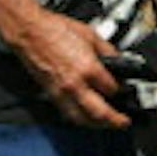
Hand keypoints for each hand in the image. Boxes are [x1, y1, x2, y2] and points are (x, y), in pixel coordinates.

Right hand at [12, 12, 128, 128]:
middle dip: (115, 121)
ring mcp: (61, 92)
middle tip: (124, 122)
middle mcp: (75, 84)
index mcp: (88, 68)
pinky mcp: (50, 94)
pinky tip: (84, 117)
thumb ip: (108, 51)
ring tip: (106, 124)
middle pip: (100, 113)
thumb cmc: (55, 30)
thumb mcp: (90, 35)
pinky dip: (79, 119)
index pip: (112, 89)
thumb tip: (118, 60)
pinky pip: (67, 114)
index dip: (122, 92)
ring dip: (96, 125)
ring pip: (81, 119)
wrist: (30, 32)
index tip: (125, 92)